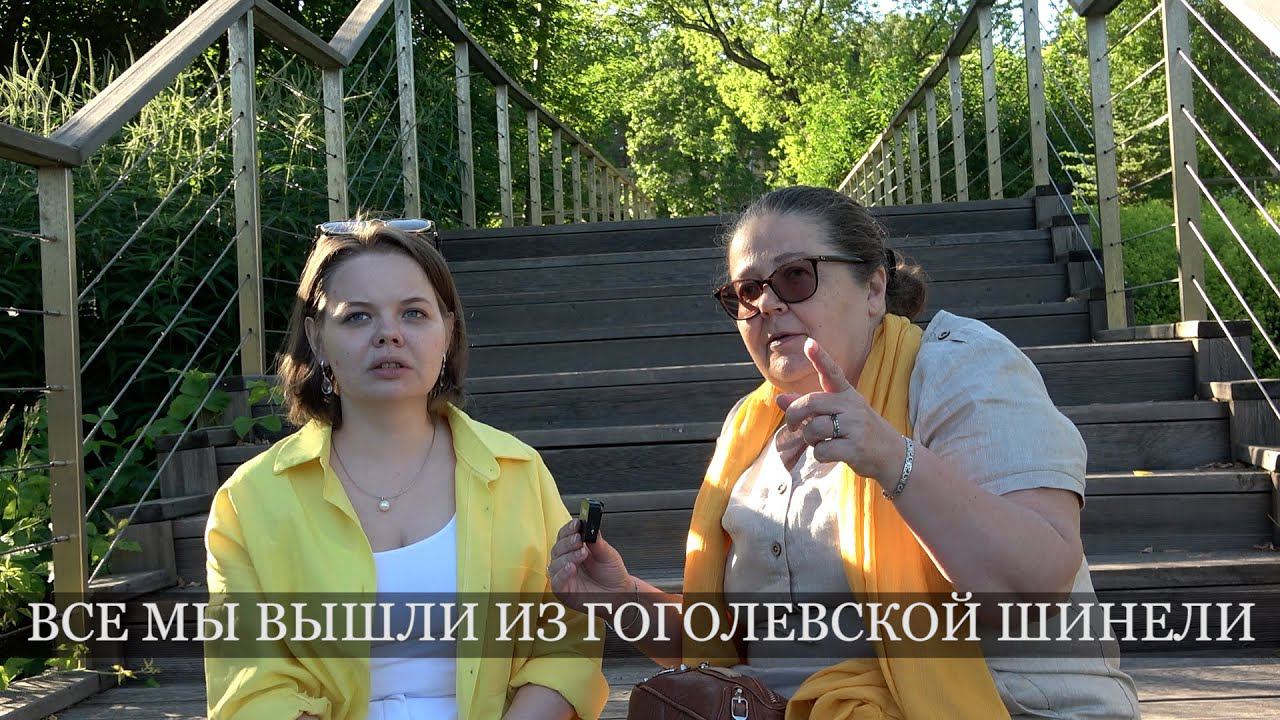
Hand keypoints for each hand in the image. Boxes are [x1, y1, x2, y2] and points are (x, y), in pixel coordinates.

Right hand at [548, 519, 631, 611]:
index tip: (577, 523)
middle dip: (568, 542)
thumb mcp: (608, 555)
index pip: (565, 535)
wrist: (619, 594)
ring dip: (568, 556)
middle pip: (558, 547)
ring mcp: (563, 575)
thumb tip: (591, 527)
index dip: (569, 528)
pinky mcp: (562, 590)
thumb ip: (598, 542)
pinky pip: (557, 581)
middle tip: (578, 539)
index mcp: (575, 548)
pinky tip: (571, 567)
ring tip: (582, 553)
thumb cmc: (612, 575)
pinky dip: (562, 573)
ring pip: (556, 563)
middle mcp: (566, 560)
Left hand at [775, 338, 904, 481]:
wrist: (893, 455)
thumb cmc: (859, 432)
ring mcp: (855, 427)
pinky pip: (821, 450)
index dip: (820, 358)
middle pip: (810, 403)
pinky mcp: (855, 448)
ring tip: (821, 441)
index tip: (809, 343)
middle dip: (793, 415)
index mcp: (847, 394)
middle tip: (793, 426)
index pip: (832, 372)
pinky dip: (819, 455)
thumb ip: (810, 407)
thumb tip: (780, 399)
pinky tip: (832, 453)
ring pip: (813, 429)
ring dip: (809, 439)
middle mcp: (852, 406)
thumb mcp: (838, 414)